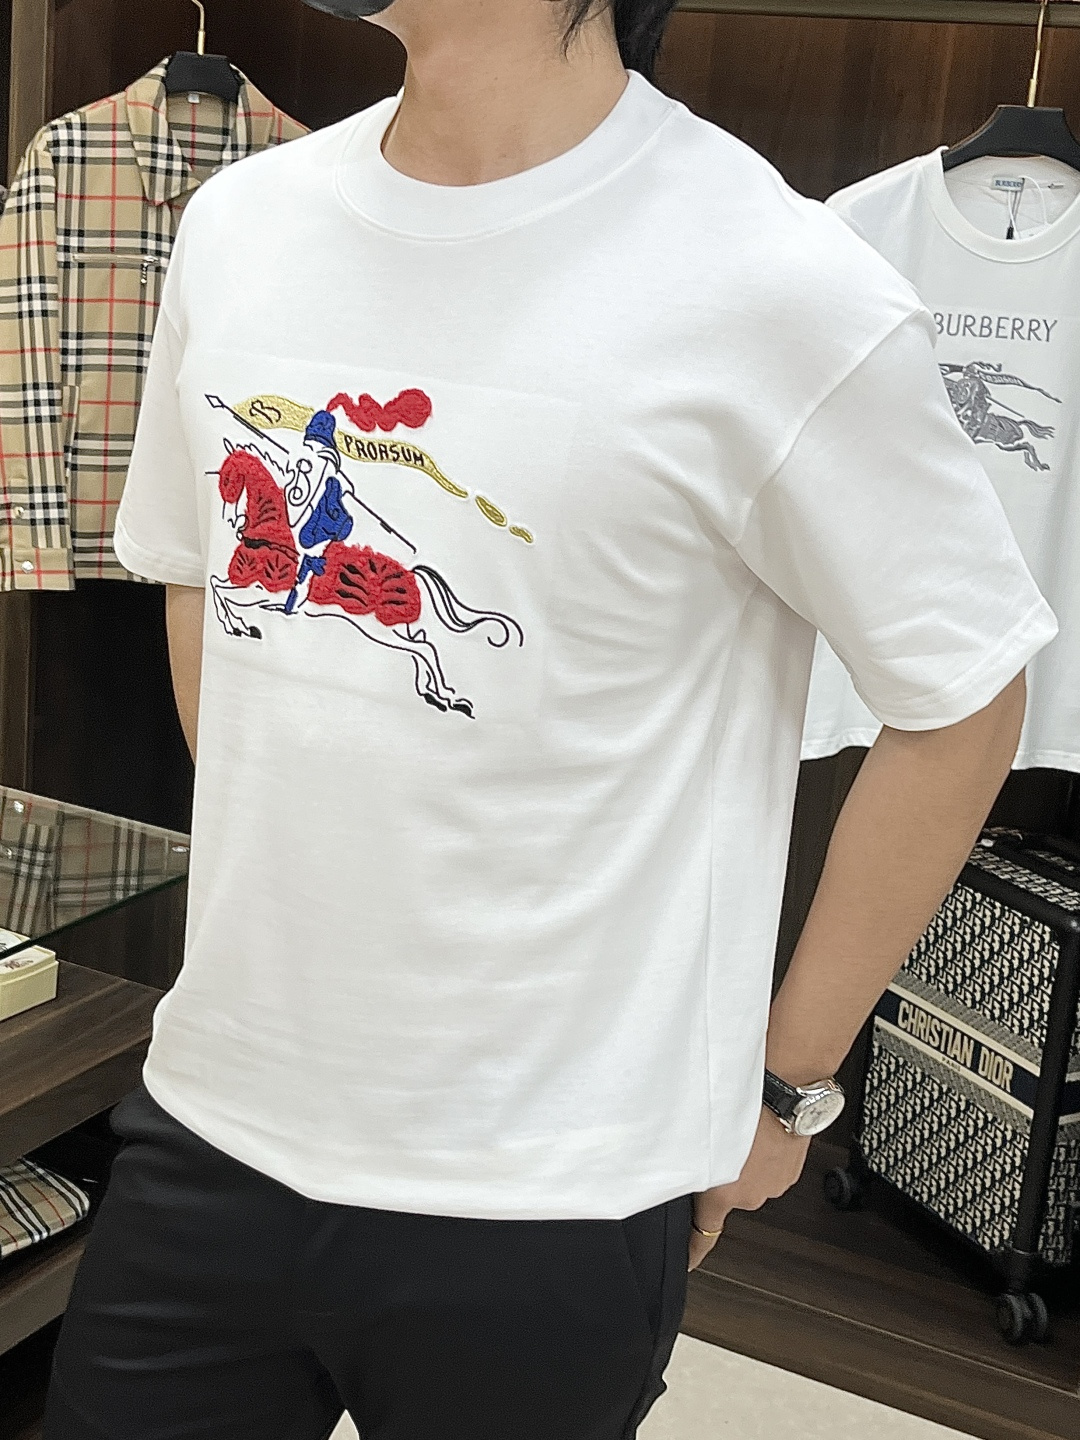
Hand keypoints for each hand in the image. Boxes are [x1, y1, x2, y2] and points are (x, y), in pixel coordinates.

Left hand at [688, 1107, 811, 1269]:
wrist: (788, 1095)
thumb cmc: (748, 1109)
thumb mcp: (705, 1133)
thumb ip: (695, 1158)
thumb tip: (687, 1161)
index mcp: (723, 1194)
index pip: (704, 1234)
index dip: (695, 1251)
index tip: (688, 1262)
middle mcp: (749, 1197)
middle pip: (727, 1192)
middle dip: (722, 1172)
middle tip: (719, 1142)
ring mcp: (772, 1187)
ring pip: (749, 1176)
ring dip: (743, 1159)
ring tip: (744, 1131)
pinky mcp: (790, 1173)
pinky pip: (768, 1165)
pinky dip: (763, 1151)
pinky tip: (761, 1129)